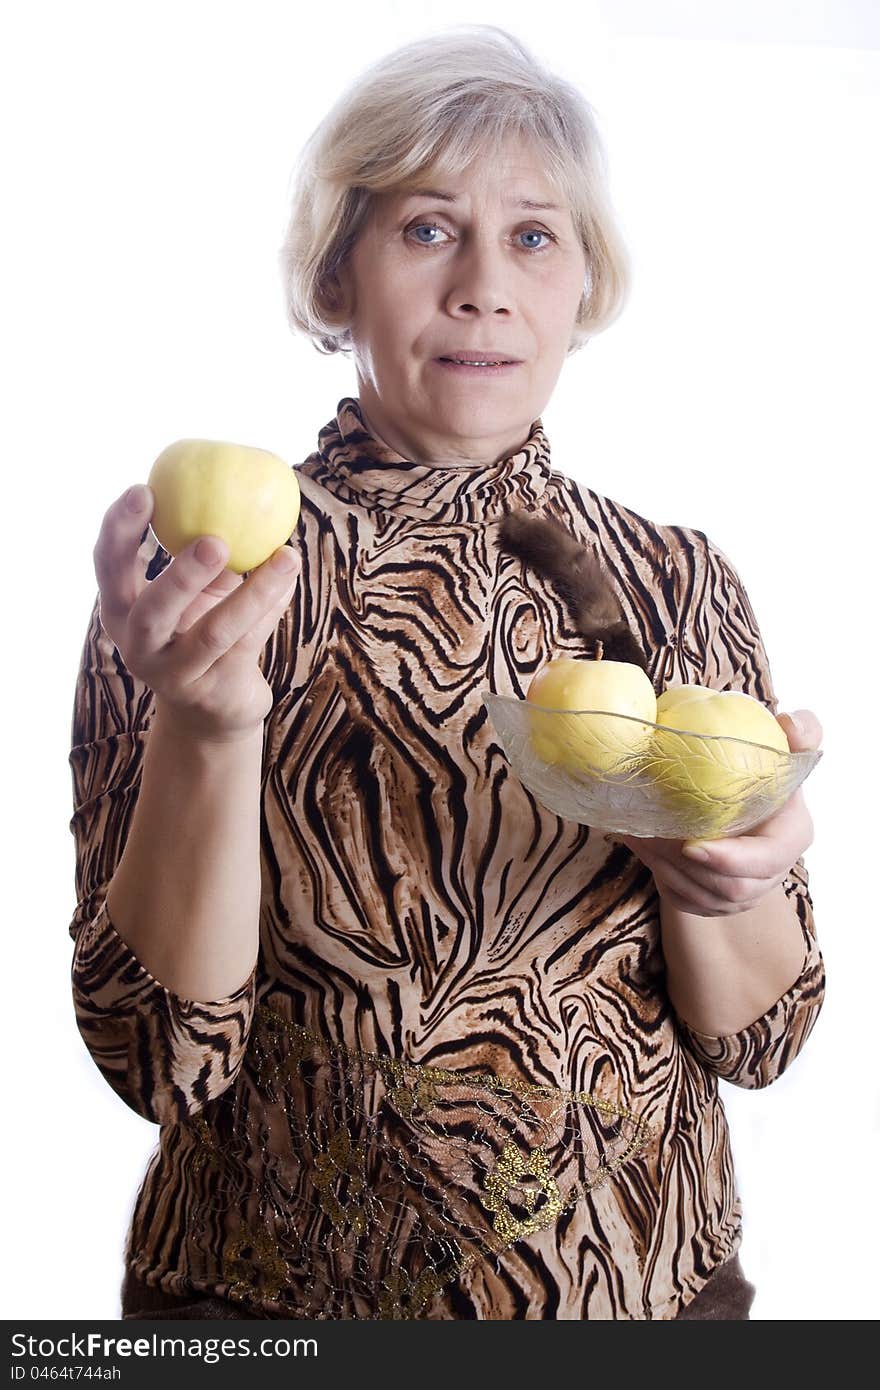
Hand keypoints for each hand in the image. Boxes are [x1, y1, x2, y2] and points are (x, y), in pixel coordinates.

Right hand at [93, 483, 300, 741]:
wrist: (213, 710)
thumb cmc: (200, 630)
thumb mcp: (196, 590)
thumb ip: (202, 547)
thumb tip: (236, 481)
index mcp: (121, 609)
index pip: (108, 565)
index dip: (120, 529)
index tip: (143, 490)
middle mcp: (138, 645)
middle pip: (151, 610)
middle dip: (181, 574)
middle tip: (214, 540)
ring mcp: (174, 674)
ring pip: (213, 634)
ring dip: (253, 593)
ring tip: (285, 557)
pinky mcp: (213, 691)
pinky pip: (248, 644)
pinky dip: (273, 608)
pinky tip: (291, 577)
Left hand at [609, 710, 821, 916]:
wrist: (740, 797)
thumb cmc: (761, 766)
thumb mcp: (783, 745)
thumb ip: (800, 731)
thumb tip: (790, 723)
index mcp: (793, 836)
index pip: (768, 860)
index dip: (731, 860)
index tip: (690, 845)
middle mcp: (773, 872)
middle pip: (731, 888)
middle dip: (684, 865)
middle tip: (647, 834)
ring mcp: (746, 892)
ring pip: (703, 897)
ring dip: (664, 868)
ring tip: (635, 834)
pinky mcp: (717, 901)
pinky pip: (686, 901)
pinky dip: (659, 876)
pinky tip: (639, 845)